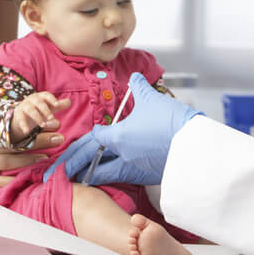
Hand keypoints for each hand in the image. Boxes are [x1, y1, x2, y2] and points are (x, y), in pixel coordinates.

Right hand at [0, 101, 68, 187]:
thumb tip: (15, 92)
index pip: (19, 127)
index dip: (37, 125)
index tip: (54, 122)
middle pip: (19, 144)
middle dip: (41, 142)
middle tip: (59, 138)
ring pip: (10, 163)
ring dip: (30, 161)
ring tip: (46, 157)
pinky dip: (6, 182)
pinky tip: (19, 180)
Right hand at [12, 91, 68, 143]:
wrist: (21, 115)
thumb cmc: (38, 109)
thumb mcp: (48, 108)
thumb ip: (58, 105)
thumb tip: (69, 102)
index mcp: (40, 97)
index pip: (46, 95)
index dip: (52, 99)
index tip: (57, 105)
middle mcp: (32, 100)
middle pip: (39, 102)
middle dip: (45, 109)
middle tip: (51, 117)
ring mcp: (24, 107)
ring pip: (30, 110)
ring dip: (37, 117)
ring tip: (43, 125)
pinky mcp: (18, 115)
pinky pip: (20, 119)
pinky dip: (23, 125)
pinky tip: (27, 132)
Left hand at [44, 72, 199, 185]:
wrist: (196, 147)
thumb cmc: (172, 121)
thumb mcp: (153, 99)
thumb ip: (140, 88)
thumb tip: (135, 76)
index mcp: (119, 136)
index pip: (92, 140)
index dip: (79, 145)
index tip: (67, 152)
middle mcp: (122, 155)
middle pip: (91, 162)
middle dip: (73, 166)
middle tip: (57, 173)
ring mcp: (135, 168)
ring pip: (105, 174)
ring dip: (91, 175)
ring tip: (79, 178)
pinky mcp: (147, 177)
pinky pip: (122, 178)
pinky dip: (111, 177)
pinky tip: (109, 176)